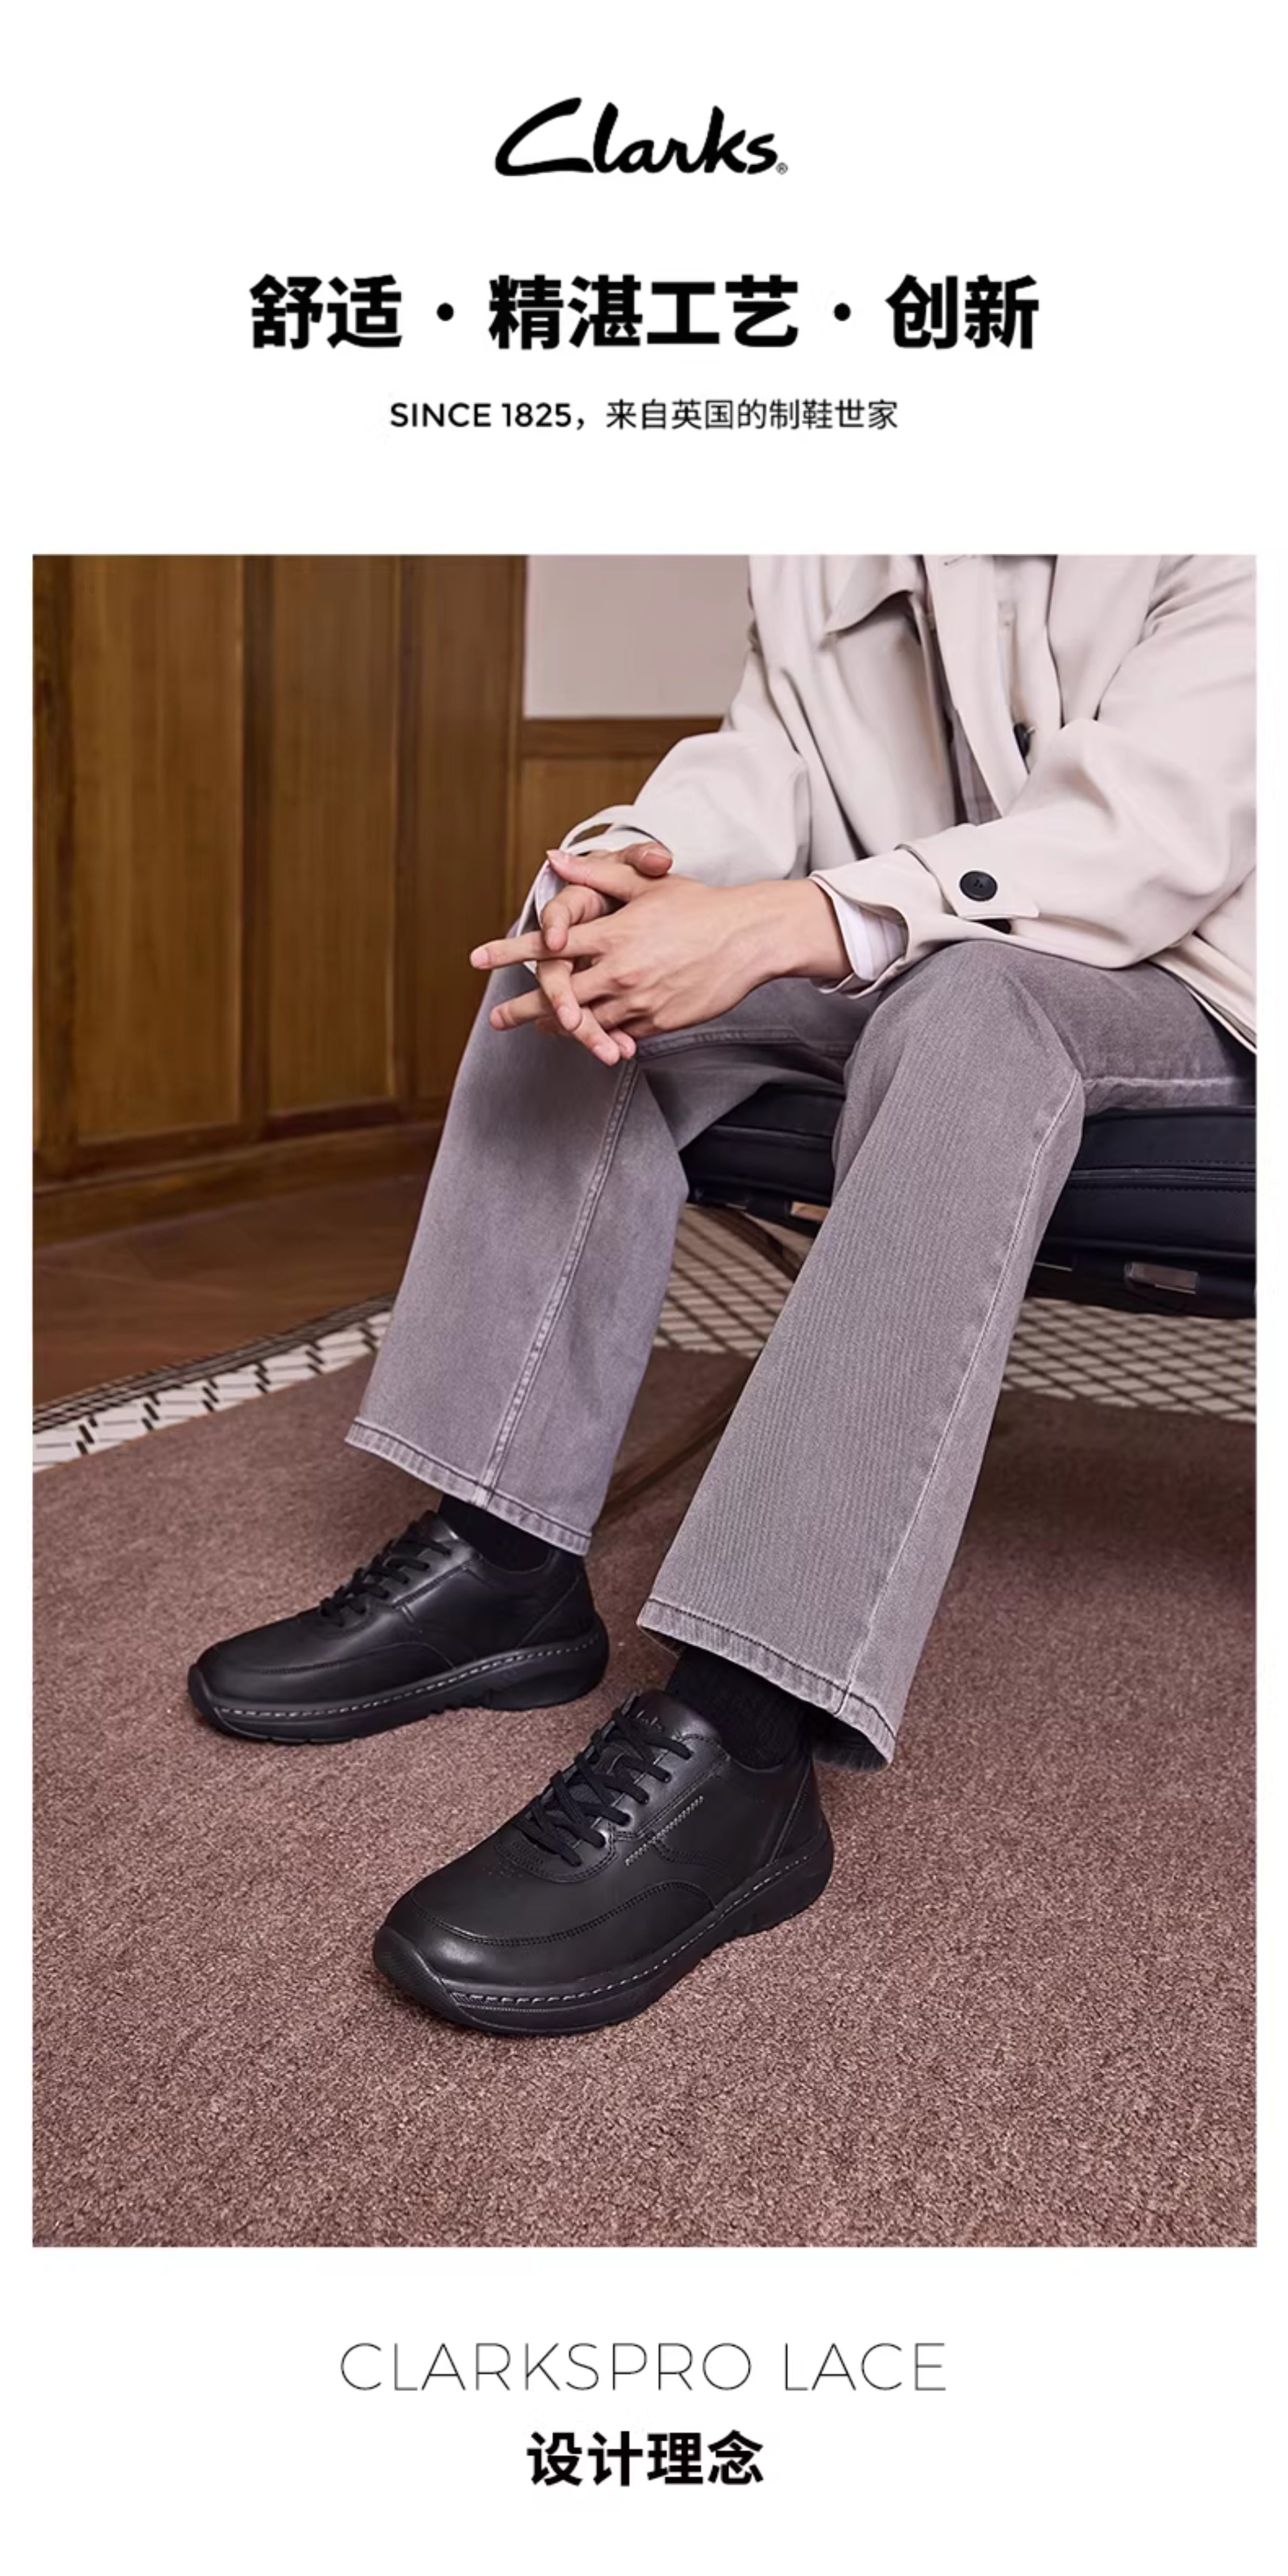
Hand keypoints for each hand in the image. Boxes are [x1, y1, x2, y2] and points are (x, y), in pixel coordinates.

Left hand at [480, 854, 849, 1044]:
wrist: (749, 939)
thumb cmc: (700, 906)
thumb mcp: (646, 884)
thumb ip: (597, 877)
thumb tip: (556, 858)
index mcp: (612, 934)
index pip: (547, 944)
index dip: (508, 951)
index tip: (477, 959)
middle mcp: (619, 971)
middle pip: (557, 996)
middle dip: (522, 1009)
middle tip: (497, 1018)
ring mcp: (638, 1000)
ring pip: (586, 1022)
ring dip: (560, 1026)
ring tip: (540, 1029)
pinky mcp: (657, 1022)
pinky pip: (619, 1034)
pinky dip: (601, 1036)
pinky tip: (590, 1037)